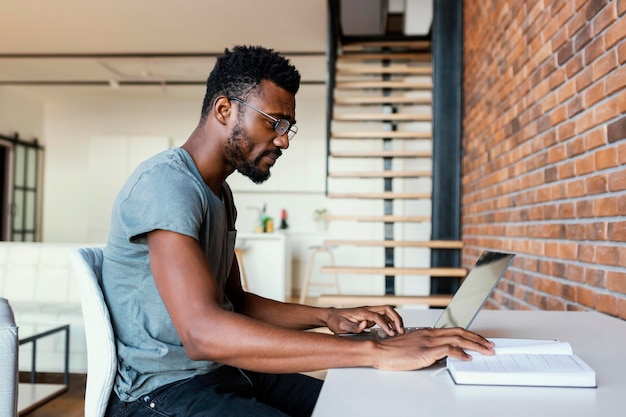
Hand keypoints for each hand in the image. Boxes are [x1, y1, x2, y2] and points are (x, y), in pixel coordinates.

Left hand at [325, 305, 404, 336]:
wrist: (331, 316)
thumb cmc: (335, 321)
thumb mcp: (341, 326)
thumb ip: (353, 326)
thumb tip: (364, 324)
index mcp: (361, 312)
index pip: (378, 316)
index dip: (386, 325)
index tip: (391, 334)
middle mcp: (367, 310)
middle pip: (387, 309)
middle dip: (396, 318)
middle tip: (401, 330)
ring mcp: (369, 312)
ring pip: (387, 312)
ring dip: (395, 320)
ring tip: (400, 331)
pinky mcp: (370, 316)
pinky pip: (384, 317)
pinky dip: (391, 322)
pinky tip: (393, 330)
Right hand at [374, 327, 494, 370]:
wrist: (380, 350)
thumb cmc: (393, 350)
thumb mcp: (414, 347)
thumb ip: (429, 348)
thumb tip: (442, 356)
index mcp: (428, 332)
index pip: (454, 330)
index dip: (470, 334)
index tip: (480, 340)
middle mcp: (430, 334)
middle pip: (460, 332)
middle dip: (478, 339)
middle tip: (490, 345)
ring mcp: (429, 341)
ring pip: (458, 339)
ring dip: (475, 345)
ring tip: (486, 351)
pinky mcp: (426, 350)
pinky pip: (448, 349)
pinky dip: (461, 353)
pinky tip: (467, 357)